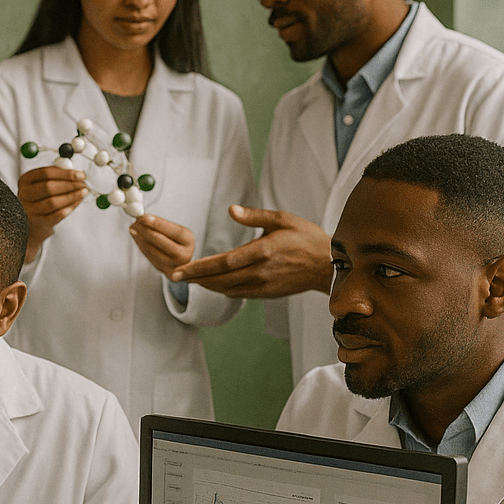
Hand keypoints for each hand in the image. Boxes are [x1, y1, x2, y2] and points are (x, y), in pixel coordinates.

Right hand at [17, 166, 87, 262]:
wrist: (30, 224)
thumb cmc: (40, 200)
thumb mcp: (42, 184)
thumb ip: (58, 176)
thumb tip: (77, 174)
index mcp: (25, 180)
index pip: (46, 173)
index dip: (66, 173)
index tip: (80, 175)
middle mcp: (24, 194)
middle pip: (49, 187)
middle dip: (70, 185)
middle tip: (83, 185)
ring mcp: (29, 210)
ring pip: (53, 202)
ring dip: (72, 197)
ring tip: (82, 193)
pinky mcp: (37, 223)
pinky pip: (56, 215)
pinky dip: (69, 208)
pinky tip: (76, 204)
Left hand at [129, 215, 195, 278]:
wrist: (178, 258)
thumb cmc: (175, 240)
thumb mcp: (173, 229)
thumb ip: (159, 224)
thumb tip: (141, 218)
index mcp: (188, 241)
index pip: (174, 232)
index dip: (159, 224)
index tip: (145, 217)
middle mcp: (184, 254)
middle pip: (163, 242)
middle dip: (147, 231)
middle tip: (136, 223)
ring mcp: (173, 265)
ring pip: (153, 250)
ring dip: (140, 238)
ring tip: (133, 229)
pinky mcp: (163, 270)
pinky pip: (149, 256)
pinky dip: (141, 245)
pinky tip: (136, 237)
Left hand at [169, 205, 331, 297]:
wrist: (330, 266)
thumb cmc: (307, 238)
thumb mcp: (284, 219)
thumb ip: (255, 215)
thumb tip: (232, 210)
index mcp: (262, 251)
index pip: (224, 262)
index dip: (200, 267)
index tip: (180, 269)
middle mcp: (260, 272)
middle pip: (220, 278)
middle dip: (195, 278)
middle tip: (174, 276)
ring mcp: (263, 285)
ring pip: (227, 288)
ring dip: (206, 285)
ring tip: (188, 279)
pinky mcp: (266, 294)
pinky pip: (238, 293)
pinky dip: (222, 289)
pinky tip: (212, 283)